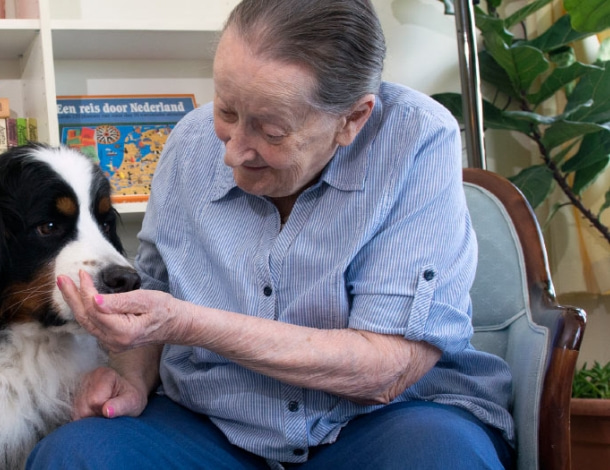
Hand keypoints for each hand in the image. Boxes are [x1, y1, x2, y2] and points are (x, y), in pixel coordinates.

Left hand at [57, 270, 182, 352]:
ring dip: (75, 303)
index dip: (85, 291)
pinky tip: (80, 299)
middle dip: (72, 297)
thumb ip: (120, 301)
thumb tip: (95, 300)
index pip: (95, 310)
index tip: (83, 274)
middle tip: (61, 279)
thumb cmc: (165, 309)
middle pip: (85, 319)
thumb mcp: (146, 300)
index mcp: (123, 332)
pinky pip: (92, 325)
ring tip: (66, 286)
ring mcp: (112, 344)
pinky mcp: (112, 340)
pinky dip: (84, 310)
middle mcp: (114, 342)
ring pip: (86, 323)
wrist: (176, 324)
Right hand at [72, 366, 148, 419]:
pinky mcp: (73, 398)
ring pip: (77, 413)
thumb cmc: (131, 397)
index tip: (114, 409)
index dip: (105, 410)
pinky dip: (85, 419)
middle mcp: (87, 378)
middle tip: (109, 412)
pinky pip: (74, 415)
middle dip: (96, 416)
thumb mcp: (133, 401)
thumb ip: (121, 405)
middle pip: (83, 408)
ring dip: (90, 418)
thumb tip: (106, 411)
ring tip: (103, 412)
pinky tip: (95, 414)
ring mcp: (78, 388)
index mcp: (104, 374)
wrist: (126, 394)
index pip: (95, 400)